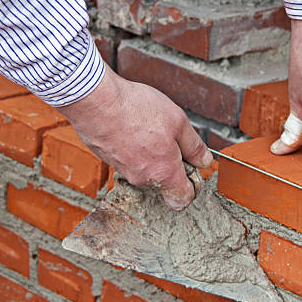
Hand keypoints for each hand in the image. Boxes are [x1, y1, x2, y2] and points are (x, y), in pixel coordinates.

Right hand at [56, 66, 212, 209]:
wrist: (96, 101)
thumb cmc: (136, 109)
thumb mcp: (178, 122)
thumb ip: (194, 146)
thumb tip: (205, 161)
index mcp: (164, 173)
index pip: (181, 200)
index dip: (192, 187)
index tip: (192, 169)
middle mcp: (142, 178)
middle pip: (163, 181)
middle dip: (170, 163)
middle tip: (169, 137)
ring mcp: (122, 170)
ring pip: (145, 168)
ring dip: (150, 152)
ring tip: (147, 125)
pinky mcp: (108, 159)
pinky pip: (128, 158)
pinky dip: (132, 146)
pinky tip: (131, 125)